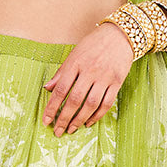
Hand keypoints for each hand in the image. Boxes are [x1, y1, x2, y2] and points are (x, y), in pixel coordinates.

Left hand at [42, 21, 133, 135]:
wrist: (120, 35)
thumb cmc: (93, 44)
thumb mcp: (74, 54)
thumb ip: (61, 72)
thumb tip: (47, 89)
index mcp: (76, 63)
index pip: (61, 89)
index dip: (52, 107)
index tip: (46, 120)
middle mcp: (90, 71)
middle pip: (75, 100)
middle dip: (64, 118)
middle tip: (58, 131)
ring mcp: (105, 77)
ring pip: (91, 104)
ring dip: (79, 120)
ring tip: (71, 129)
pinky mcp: (117, 82)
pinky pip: (106, 103)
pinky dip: (97, 116)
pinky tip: (88, 122)